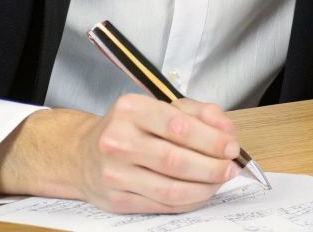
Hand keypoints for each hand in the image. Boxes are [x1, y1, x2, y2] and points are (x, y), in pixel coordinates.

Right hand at [0, 96, 241, 212]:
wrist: (82, 155)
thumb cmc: (128, 128)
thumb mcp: (160, 107)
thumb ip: (197, 112)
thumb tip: (226, 129)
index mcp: (131, 110)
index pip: (178, 126)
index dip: (211, 139)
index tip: (231, 146)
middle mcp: (118, 141)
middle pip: (176, 160)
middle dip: (212, 166)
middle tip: (231, 167)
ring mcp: (115, 173)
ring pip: (170, 188)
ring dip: (204, 187)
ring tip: (220, 181)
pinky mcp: (116, 199)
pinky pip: (162, 205)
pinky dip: (188, 201)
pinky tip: (201, 192)